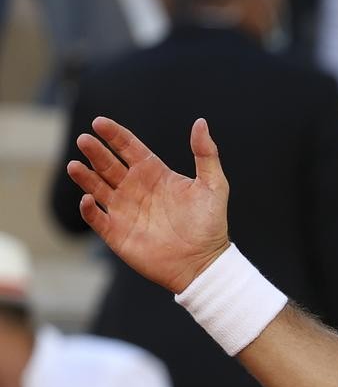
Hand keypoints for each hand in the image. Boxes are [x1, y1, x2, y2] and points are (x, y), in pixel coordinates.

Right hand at [67, 117, 230, 293]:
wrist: (204, 263)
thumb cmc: (211, 224)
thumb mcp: (214, 186)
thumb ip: (206, 154)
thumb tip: (200, 122)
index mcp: (154, 173)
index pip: (128, 147)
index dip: (114, 134)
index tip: (99, 123)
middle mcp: (135, 188)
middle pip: (108, 164)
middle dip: (95, 151)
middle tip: (84, 140)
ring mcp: (124, 211)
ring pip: (96, 187)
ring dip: (84, 176)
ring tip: (74, 165)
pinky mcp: (117, 233)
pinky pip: (96, 218)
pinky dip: (88, 208)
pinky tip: (87, 198)